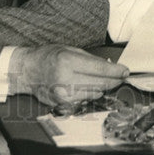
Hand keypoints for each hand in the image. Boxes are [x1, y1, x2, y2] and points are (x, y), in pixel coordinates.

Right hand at [11, 45, 127, 106]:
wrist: (27, 71)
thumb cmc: (48, 56)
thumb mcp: (70, 49)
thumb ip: (90, 60)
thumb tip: (110, 68)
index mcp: (67, 61)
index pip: (99, 69)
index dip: (116, 72)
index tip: (126, 71)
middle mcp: (65, 79)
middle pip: (100, 84)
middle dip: (114, 81)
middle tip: (121, 77)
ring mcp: (63, 94)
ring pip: (94, 94)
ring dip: (103, 88)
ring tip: (105, 81)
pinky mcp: (61, 104)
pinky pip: (84, 101)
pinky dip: (91, 95)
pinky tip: (90, 88)